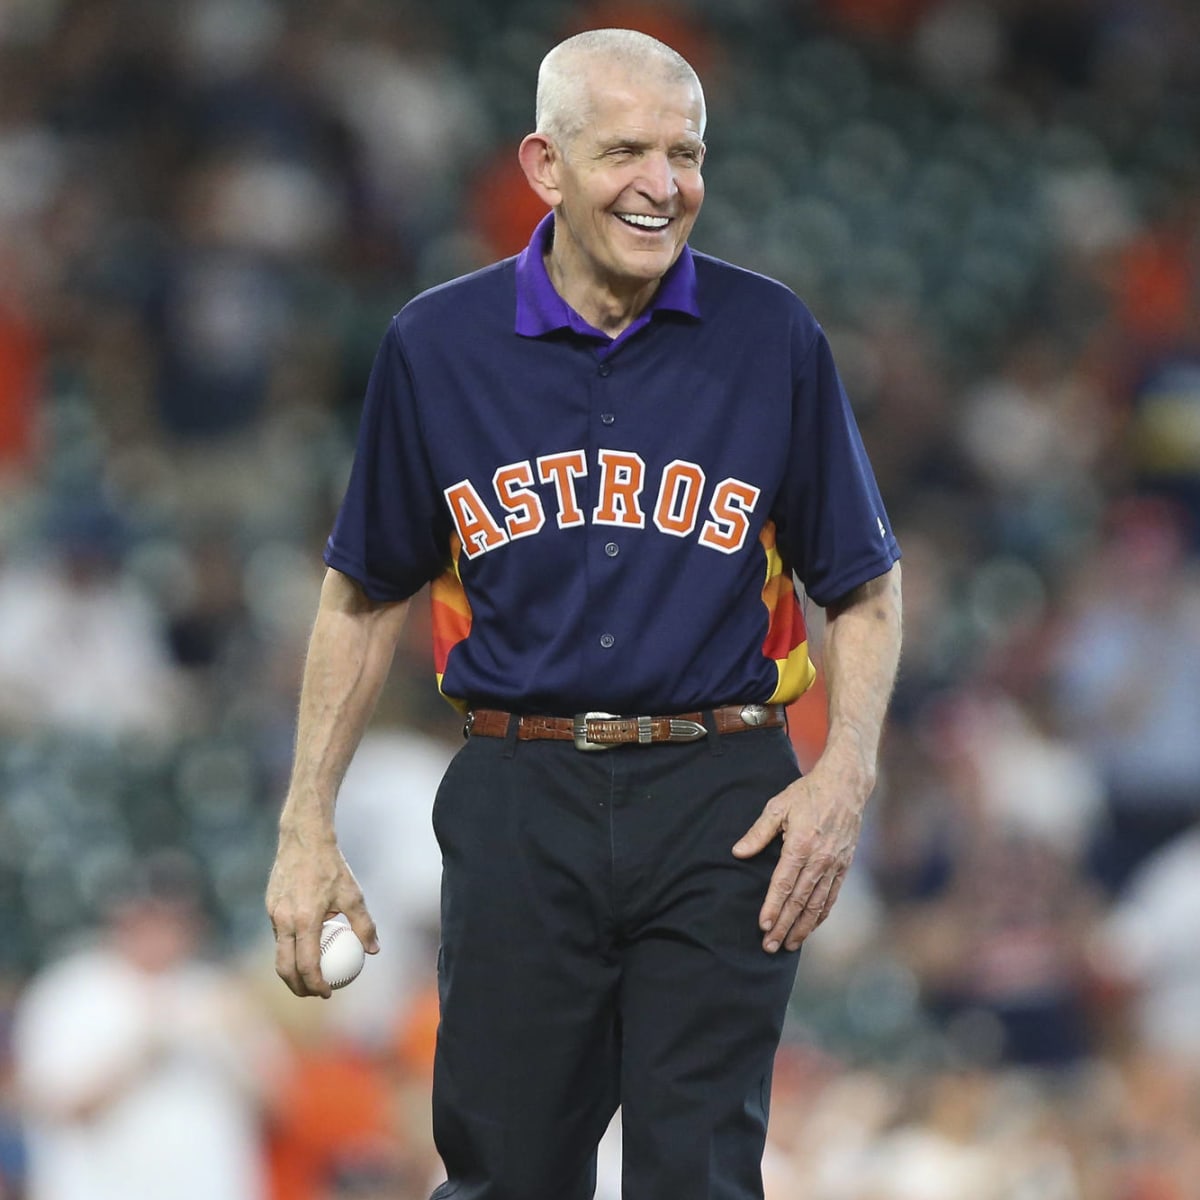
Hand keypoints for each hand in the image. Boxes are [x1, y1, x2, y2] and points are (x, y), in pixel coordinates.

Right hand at [265, 823, 378, 997]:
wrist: (304, 840)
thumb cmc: (332, 867)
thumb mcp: (353, 895)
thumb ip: (364, 925)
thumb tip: (373, 950)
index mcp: (305, 921)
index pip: (307, 965)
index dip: (316, 985)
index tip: (328, 993)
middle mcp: (285, 920)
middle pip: (285, 967)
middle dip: (297, 987)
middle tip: (314, 994)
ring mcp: (274, 914)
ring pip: (279, 952)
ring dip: (291, 970)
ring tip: (309, 977)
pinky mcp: (270, 906)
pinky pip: (278, 935)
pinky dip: (289, 948)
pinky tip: (305, 947)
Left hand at [732, 767, 864, 952]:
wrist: (845, 786)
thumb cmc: (807, 794)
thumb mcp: (777, 806)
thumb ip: (758, 832)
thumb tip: (738, 852)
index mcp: (800, 846)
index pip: (784, 884)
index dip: (773, 907)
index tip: (763, 926)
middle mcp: (820, 860)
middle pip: (799, 901)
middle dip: (784, 926)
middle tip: (770, 947)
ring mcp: (834, 865)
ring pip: (817, 904)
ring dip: (802, 927)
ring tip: (789, 945)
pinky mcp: (844, 866)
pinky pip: (831, 897)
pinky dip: (820, 915)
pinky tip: (810, 926)